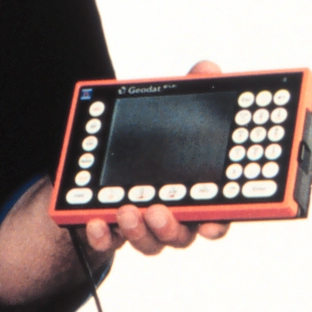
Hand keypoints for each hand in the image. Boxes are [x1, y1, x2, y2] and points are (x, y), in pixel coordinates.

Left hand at [85, 58, 230, 258]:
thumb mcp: (176, 111)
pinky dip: (102, 235)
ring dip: (139, 231)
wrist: (112, 158)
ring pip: (148, 242)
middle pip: (181, 235)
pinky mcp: (112, 228)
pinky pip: (108, 240)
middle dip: (172, 228)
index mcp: (197, 195)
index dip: (217, 224)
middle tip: (159, 210)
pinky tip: (94, 221)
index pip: (215, 217)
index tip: (212, 223)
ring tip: (126, 209)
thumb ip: (193, 92)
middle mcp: (174, 217)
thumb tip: (208, 69)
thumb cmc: (157, 139)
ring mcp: (142, 226)